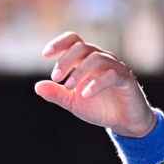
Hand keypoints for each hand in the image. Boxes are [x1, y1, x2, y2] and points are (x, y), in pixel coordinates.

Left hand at [34, 32, 155, 136]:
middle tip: (56, 78)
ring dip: (79, 72)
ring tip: (68, 87)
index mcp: (87, 60)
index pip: (74, 41)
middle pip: (82, 47)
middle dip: (66, 60)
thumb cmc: (99, 107)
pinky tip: (85, 94)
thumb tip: (37, 87)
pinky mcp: (126, 80)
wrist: (124, 122)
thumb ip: (56, 94)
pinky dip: (96, 83)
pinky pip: (112, 75)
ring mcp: (115, 67)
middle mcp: (101, 59)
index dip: (59, 43)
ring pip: (96, 58)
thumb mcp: (73, 102)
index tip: (45, 54)